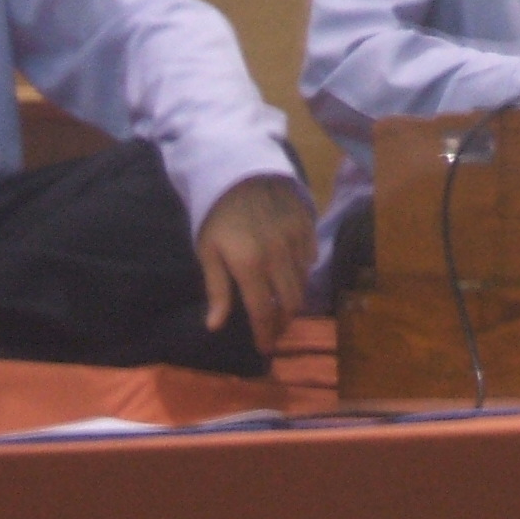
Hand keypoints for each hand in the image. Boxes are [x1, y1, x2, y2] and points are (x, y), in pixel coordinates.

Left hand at [195, 176, 315, 353]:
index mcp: (249, 265)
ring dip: (293, 298)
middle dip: (284, 321)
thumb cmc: (217, 214)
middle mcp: (277, 256)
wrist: (240, 170)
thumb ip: (217, 289)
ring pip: (303, 282)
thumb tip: (215, 326)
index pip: (262, 311)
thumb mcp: (208, 251)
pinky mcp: (307, 226)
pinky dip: (303, 271)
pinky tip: (290, 273)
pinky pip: (311, 258)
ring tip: (282, 305)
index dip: (266, 334)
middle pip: (290, 302)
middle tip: (275, 328)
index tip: (265, 348)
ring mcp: (296, 240)